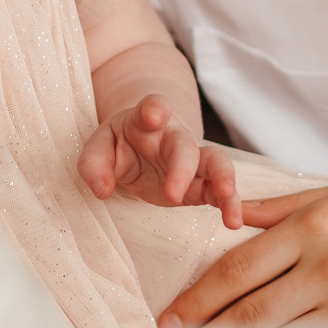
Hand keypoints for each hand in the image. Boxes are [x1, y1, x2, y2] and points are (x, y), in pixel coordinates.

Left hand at [78, 94, 242, 227]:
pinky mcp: (201, 184)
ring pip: (215, 162)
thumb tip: (102, 190)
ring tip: (226, 197)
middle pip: (184, 145)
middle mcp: (174, 136)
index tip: (154, 113)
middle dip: (182, 167)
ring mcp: (192, 160)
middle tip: (173, 193)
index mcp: (146, 120)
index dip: (155, 108)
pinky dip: (229, 204)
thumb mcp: (99, 147)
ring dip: (223, 178)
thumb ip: (94, 164)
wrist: (142, 147)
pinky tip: (233, 220)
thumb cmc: (121, 144)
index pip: (153, 106)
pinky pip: (219, 191)